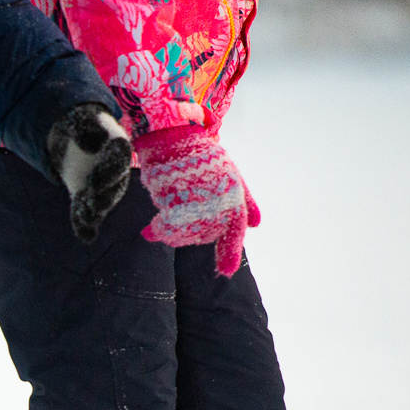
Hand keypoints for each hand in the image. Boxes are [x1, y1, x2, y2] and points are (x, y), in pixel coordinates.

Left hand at [45, 104, 131, 243]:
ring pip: (102, 202)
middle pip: (113, 186)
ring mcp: (104, 187)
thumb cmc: (83, 126)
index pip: (118, 162)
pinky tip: (85, 236)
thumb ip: (88, 131)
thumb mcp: (84, 122)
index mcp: (118, 149)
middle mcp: (116, 172)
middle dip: (103, 197)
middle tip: (92, 205)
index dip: (108, 174)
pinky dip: (85, 225)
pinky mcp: (88, 198)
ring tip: (86, 220)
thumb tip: (92, 145)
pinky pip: (88, 212)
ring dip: (95, 213)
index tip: (94, 183)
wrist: (74, 137)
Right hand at [135, 127, 261, 275]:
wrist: (174, 137)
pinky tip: (153, 229)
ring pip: (186, 235)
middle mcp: (218, 200)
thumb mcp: (230, 175)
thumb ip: (244, 201)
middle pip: (204, 236)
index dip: (229, 252)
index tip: (226, 272)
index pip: (235, 229)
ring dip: (174, 233)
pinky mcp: (175, 200)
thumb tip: (256, 224)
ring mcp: (196, 200)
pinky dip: (160, 231)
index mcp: (234, 194)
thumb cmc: (203, 158)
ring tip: (166, 217)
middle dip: (192, 232)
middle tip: (181, 213)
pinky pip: (168, 229)